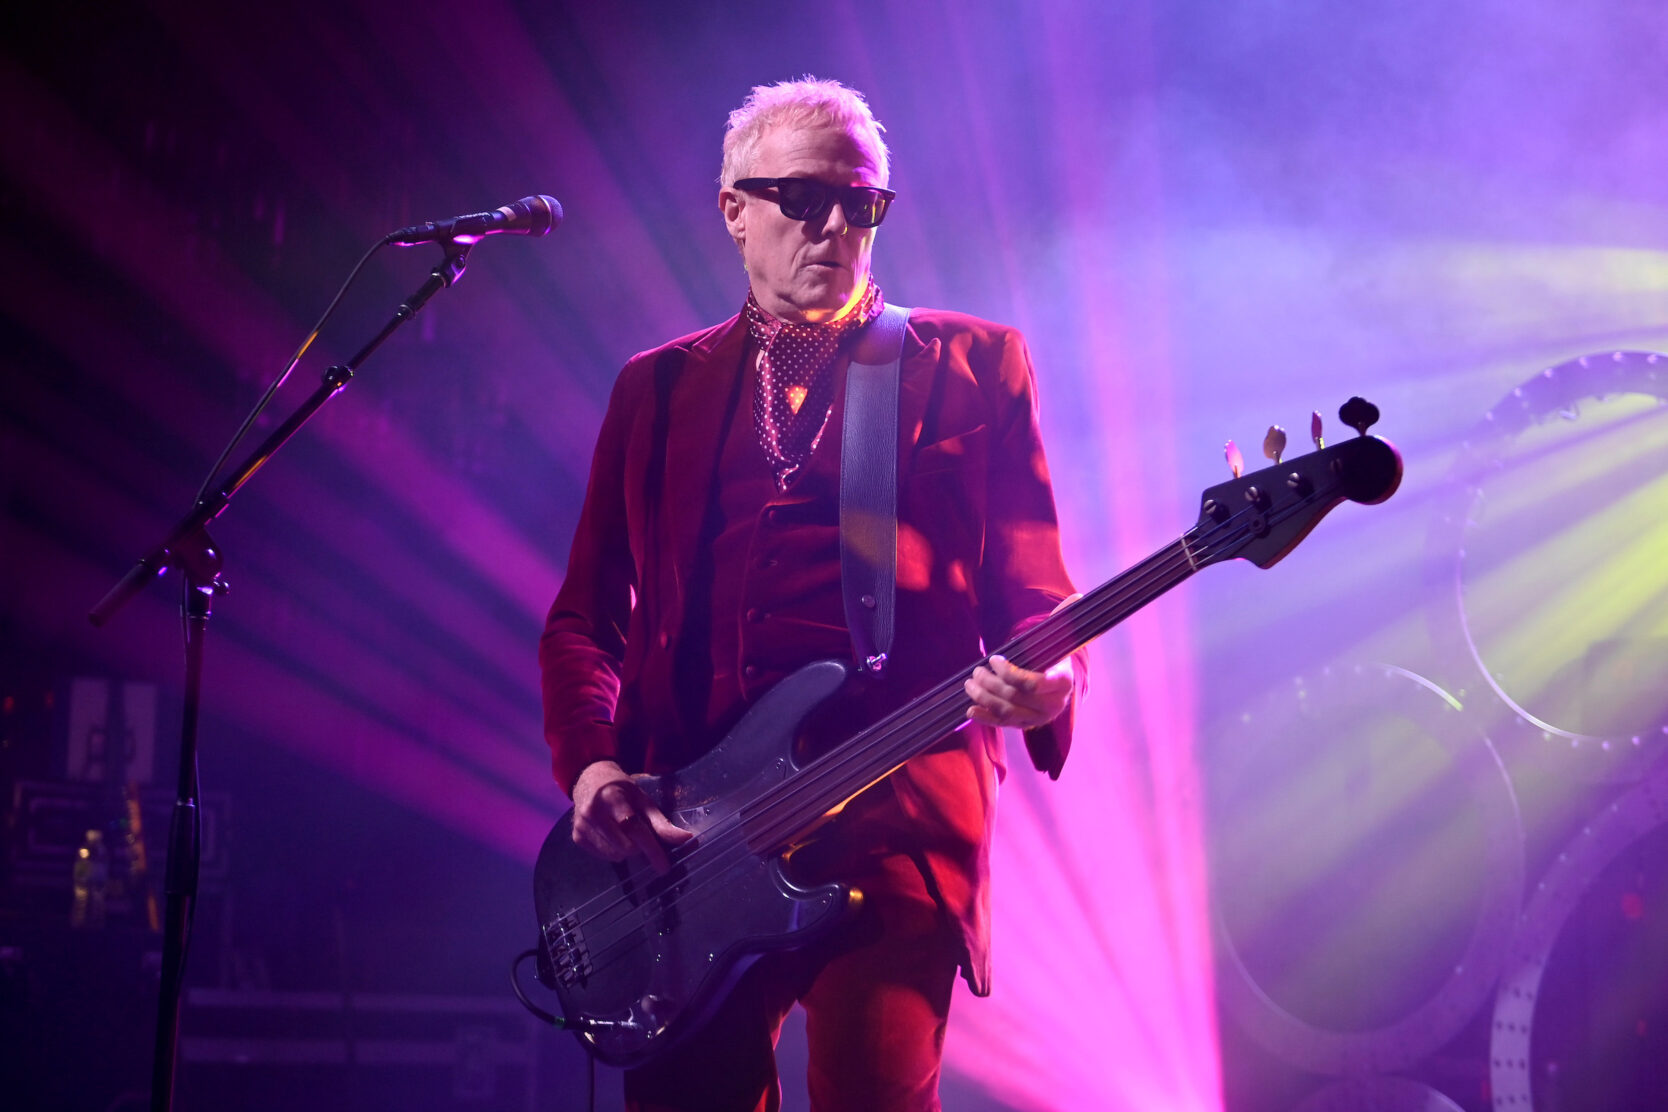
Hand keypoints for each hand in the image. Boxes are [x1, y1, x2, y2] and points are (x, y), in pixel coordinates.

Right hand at [570, 760, 694, 873]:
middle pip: (626, 847)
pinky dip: (613, 851)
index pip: (635, 829)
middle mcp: (593, 812)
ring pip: (615, 855)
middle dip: (639, 846)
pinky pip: (604, 857)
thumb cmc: (621, 789)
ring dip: (626, 850)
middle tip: (639, 833)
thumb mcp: (642, 799)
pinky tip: (611, 835)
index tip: (664, 867)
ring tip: (624, 832)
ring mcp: (582, 826)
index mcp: (612, 798)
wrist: (589, 780)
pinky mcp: (577, 837)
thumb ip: (662, 822)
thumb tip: (686, 839)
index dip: (652, 850)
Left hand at [964, 654, 1072, 729]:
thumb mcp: (1047, 651)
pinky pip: (1004, 724)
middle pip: (1015, 697)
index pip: (1031, 683)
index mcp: (1062, 682)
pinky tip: (971, 711)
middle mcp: (1054, 704)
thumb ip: (1029, 650)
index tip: (993, 659)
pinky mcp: (1027, 725)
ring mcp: (1040, 718)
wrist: (1059, 681)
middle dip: (990, 683)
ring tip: (970, 685)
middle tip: (977, 671)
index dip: (1007, 672)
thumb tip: (1000, 656)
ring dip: (984, 698)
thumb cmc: (1049, 660)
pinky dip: (985, 717)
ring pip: (1007, 712)